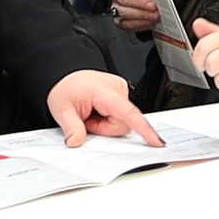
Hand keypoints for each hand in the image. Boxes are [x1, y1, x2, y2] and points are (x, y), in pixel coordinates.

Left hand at [45, 70, 163, 147]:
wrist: (66, 76)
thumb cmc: (67, 88)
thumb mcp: (61, 109)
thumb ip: (71, 127)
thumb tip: (76, 141)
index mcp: (104, 90)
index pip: (128, 112)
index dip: (144, 129)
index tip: (156, 141)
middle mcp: (118, 88)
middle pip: (122, 124)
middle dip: (103, 128)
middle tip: (86, 120)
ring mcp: (121, 91)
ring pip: (122, 122)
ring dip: (104, 124)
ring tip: (91, 114)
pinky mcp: (122, 96)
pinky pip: (121, 117)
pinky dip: (107, 119)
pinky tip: (97, 112)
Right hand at [110, 0, 158, 31]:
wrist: (149, 0)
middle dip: (140, 3)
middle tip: (153, 5)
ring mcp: (117, 8)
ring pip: (125, 12)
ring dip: (142, 15)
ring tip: (154, 15)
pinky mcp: (119, 20)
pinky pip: (127, 24)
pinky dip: (140, 24)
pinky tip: (150, 21)